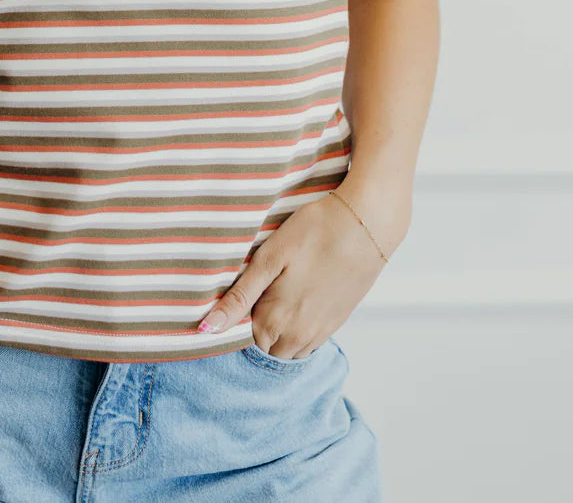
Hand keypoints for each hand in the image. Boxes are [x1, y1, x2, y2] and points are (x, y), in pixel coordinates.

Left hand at [195, 189, 393, 357]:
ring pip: (287, 349)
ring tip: (274, 294)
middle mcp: (298, 336)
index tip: (235, 296)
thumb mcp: (269, 258)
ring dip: (277, 332)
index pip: (242, 341)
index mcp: (275, 321)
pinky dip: (297, 330)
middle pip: (264, 348)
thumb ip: (238, 297)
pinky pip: (309, 342)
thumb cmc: (315, 232)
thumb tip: (206, 329)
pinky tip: (296, 297)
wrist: (366, 224)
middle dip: (255, 329)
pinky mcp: (337, 322)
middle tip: (255, 292)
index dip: (235, 320)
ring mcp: (321, 332)